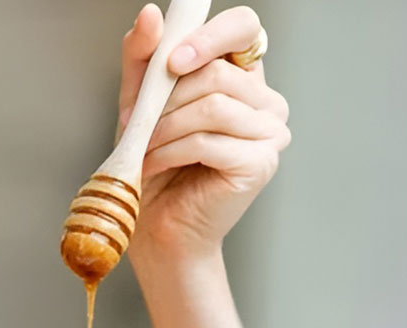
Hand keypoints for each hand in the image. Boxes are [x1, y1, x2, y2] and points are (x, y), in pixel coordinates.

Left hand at [119, 4, 290, 262]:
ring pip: (212, 105)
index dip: (209, 35)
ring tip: (144, 147)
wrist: (158, 227)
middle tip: (136, 123)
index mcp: (242, 77)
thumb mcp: (139, 101)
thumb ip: (143, 57)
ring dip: (164, 127)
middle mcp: (265, 101)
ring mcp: (270, 132)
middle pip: (217, 72)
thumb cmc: (153, 164)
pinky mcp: (260, 163)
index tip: (171, 60)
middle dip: (165, 98)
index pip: (244, 26)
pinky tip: (154, 164)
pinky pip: (209, 140)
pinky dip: (170, 151)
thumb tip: (151, 15)